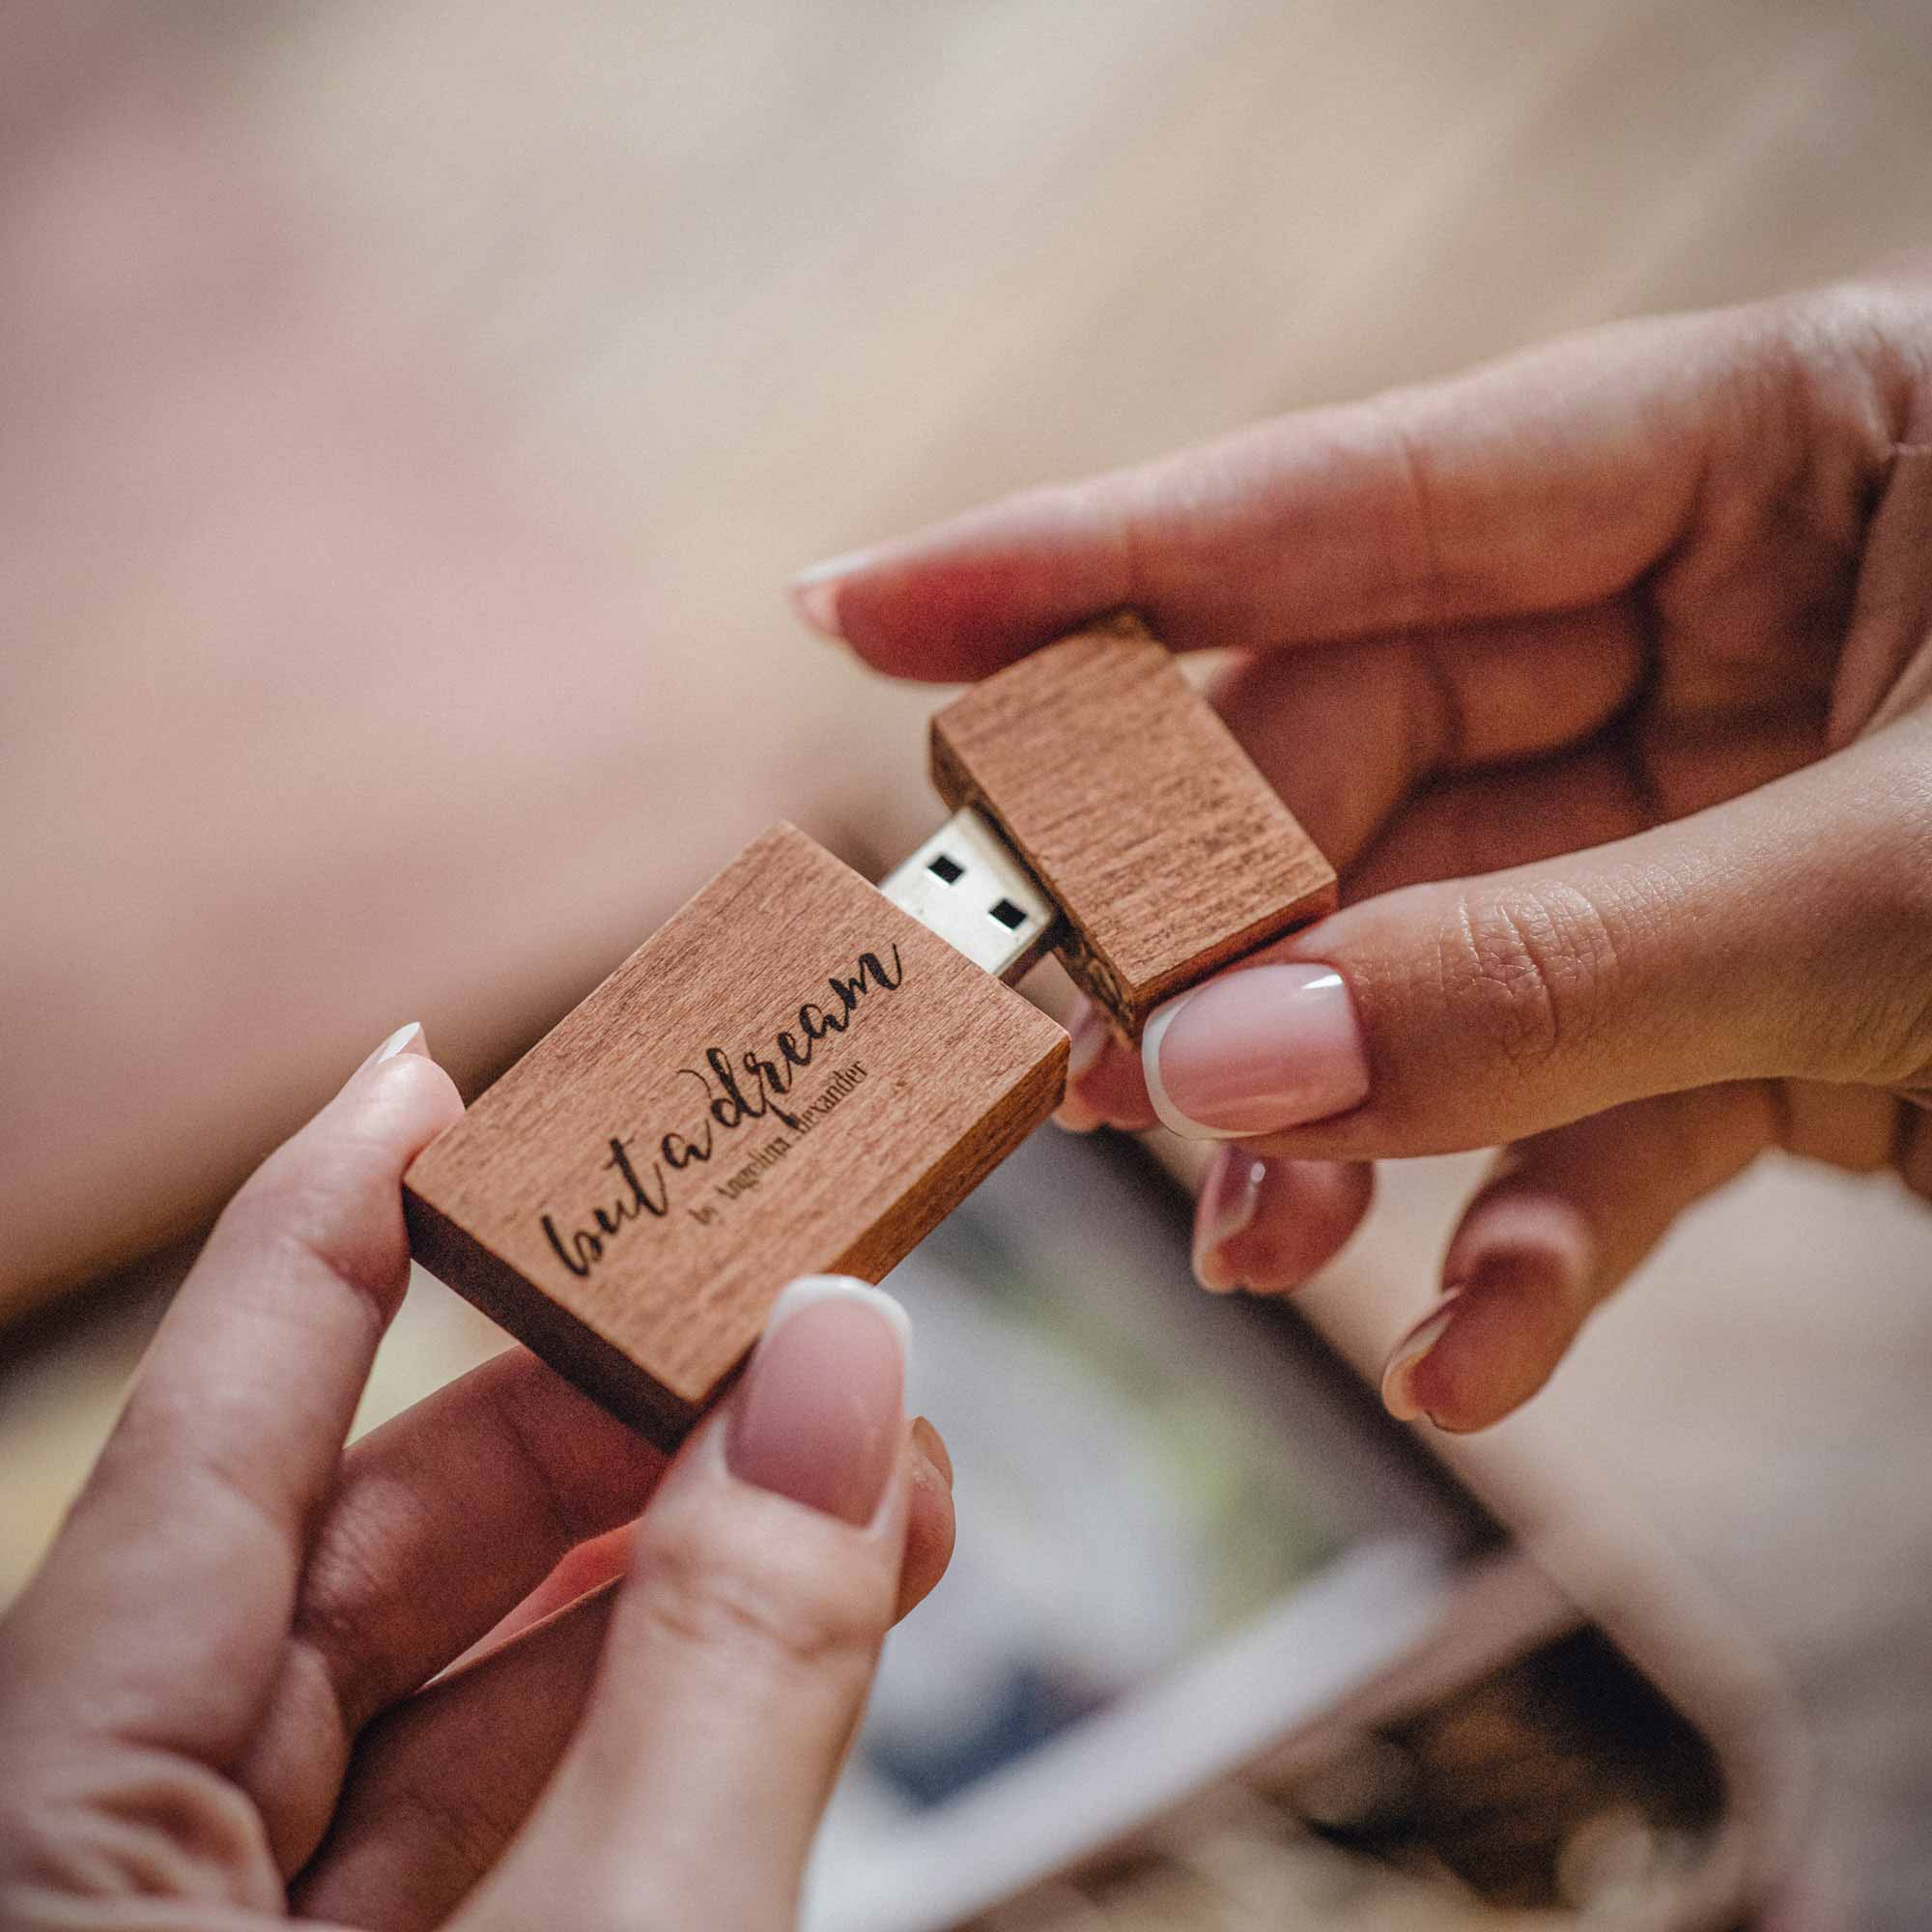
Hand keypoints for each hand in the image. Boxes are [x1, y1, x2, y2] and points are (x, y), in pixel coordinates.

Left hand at [0, 1027, 953, 1929]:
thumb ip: (727, 1671)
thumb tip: (838, 1369)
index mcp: (62, 1837)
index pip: (202, 1441)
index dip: (327, 1225)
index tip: (434, 1073)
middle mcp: (109, 1872)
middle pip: (353, 1559)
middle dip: (594, 1420)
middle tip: (777, 1316)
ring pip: (438, 1699)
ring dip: (659, 1575)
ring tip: (846, 1477)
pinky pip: (478, 1820)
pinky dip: (637, 1718)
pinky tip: (774, 1635)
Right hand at [793, 268, 1931, 1432]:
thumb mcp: (1910, 883)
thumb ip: (1545, 975)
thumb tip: (1214, 1065)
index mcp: (1759, 454)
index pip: (1339, 502)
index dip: (1078, 563)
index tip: (851, 617)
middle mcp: (1708, 627)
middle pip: (1353, 764)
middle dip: (1207, 927)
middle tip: (1069, 1061)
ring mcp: (1718, 827)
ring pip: (1437, 960)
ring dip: (1335, 1118)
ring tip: (1246, 1245)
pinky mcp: (1764, 1016)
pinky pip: (1586, 1117)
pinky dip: (1525, 1244)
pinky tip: (1476, 1359)